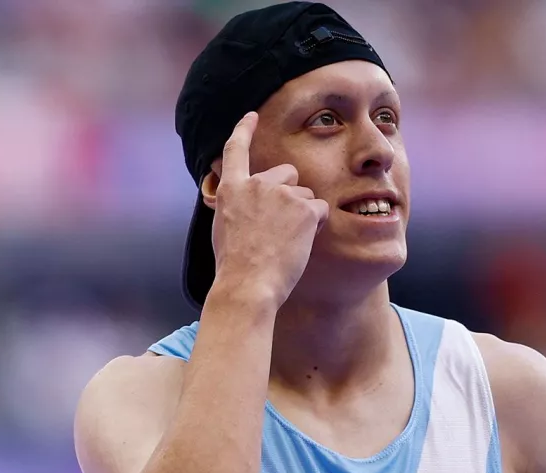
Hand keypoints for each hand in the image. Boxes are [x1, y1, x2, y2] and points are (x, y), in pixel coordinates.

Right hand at [209, 112, 329, 306]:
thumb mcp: (224, 228)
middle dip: (290, 193)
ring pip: (305, 195)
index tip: (251, 116)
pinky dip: (316, 225)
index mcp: (231, 190)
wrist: (248, 284)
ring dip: (302, 215)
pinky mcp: (304, 208)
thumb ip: (238, 207)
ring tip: (286, 241)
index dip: (244, 130)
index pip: (236, 151)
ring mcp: (281, 194)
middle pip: (287, 173)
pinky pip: (320, 210)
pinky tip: (300, 242)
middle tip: (281, 225)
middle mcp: (256, 184)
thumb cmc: (235, 266)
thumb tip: (248, 206)